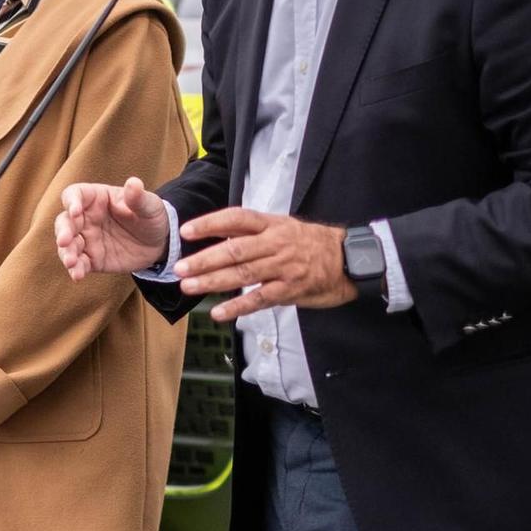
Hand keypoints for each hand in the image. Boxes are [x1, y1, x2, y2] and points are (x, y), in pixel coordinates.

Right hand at [55, 177, 170, 279]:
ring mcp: (87, 239)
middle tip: (65, 241)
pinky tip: (77, 275)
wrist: (160, 244)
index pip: (75, 194)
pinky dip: (75, 269)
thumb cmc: (151, 216)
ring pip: (67, 245)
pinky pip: (79, 264)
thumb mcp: (150, 206)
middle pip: (65, 221)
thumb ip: (138, 197)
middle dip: (63, 231)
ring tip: (71, 261)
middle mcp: (86, 218)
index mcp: (96, 198)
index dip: (71, 201)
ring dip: (65, 252)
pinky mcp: (92, 259)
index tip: (75, 211)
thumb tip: (133, 183)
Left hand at [173, 208, 355, 320]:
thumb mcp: (284, 227)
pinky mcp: (291, 290)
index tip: (187, 231)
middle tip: (179, 268)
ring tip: (189, 287)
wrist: (351, 260)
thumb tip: (217, 233)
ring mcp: (284, 267)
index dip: (211, 223)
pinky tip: (218, 312)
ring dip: (213, 282)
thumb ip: (253, 231)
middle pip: (235, 250)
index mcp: (272, 224)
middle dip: (204, 260)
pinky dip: (237, 307)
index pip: (237, 218)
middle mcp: (276, 243)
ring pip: (243, 274)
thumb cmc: (311, 243)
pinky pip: (260, 299)